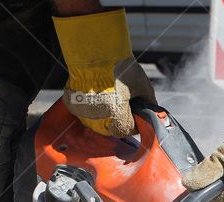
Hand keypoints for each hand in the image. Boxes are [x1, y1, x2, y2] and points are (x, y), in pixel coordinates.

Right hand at [53, 9, 155, 136]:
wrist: (94, 49)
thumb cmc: (120, 67)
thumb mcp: (142, 85)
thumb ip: (149, 102)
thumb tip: (152, 109)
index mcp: (116, 118)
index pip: (129, 130)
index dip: (135, 122)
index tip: (137, 113)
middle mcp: (97, 120)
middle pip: (112, 128)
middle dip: (120, 118)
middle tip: (124, 103)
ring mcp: (82, 113)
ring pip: (97, 122)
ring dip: (105, 115)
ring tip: (110, 97)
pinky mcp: (71, 104)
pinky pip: (84, 112)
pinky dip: (91, 107)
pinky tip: (98, 94)